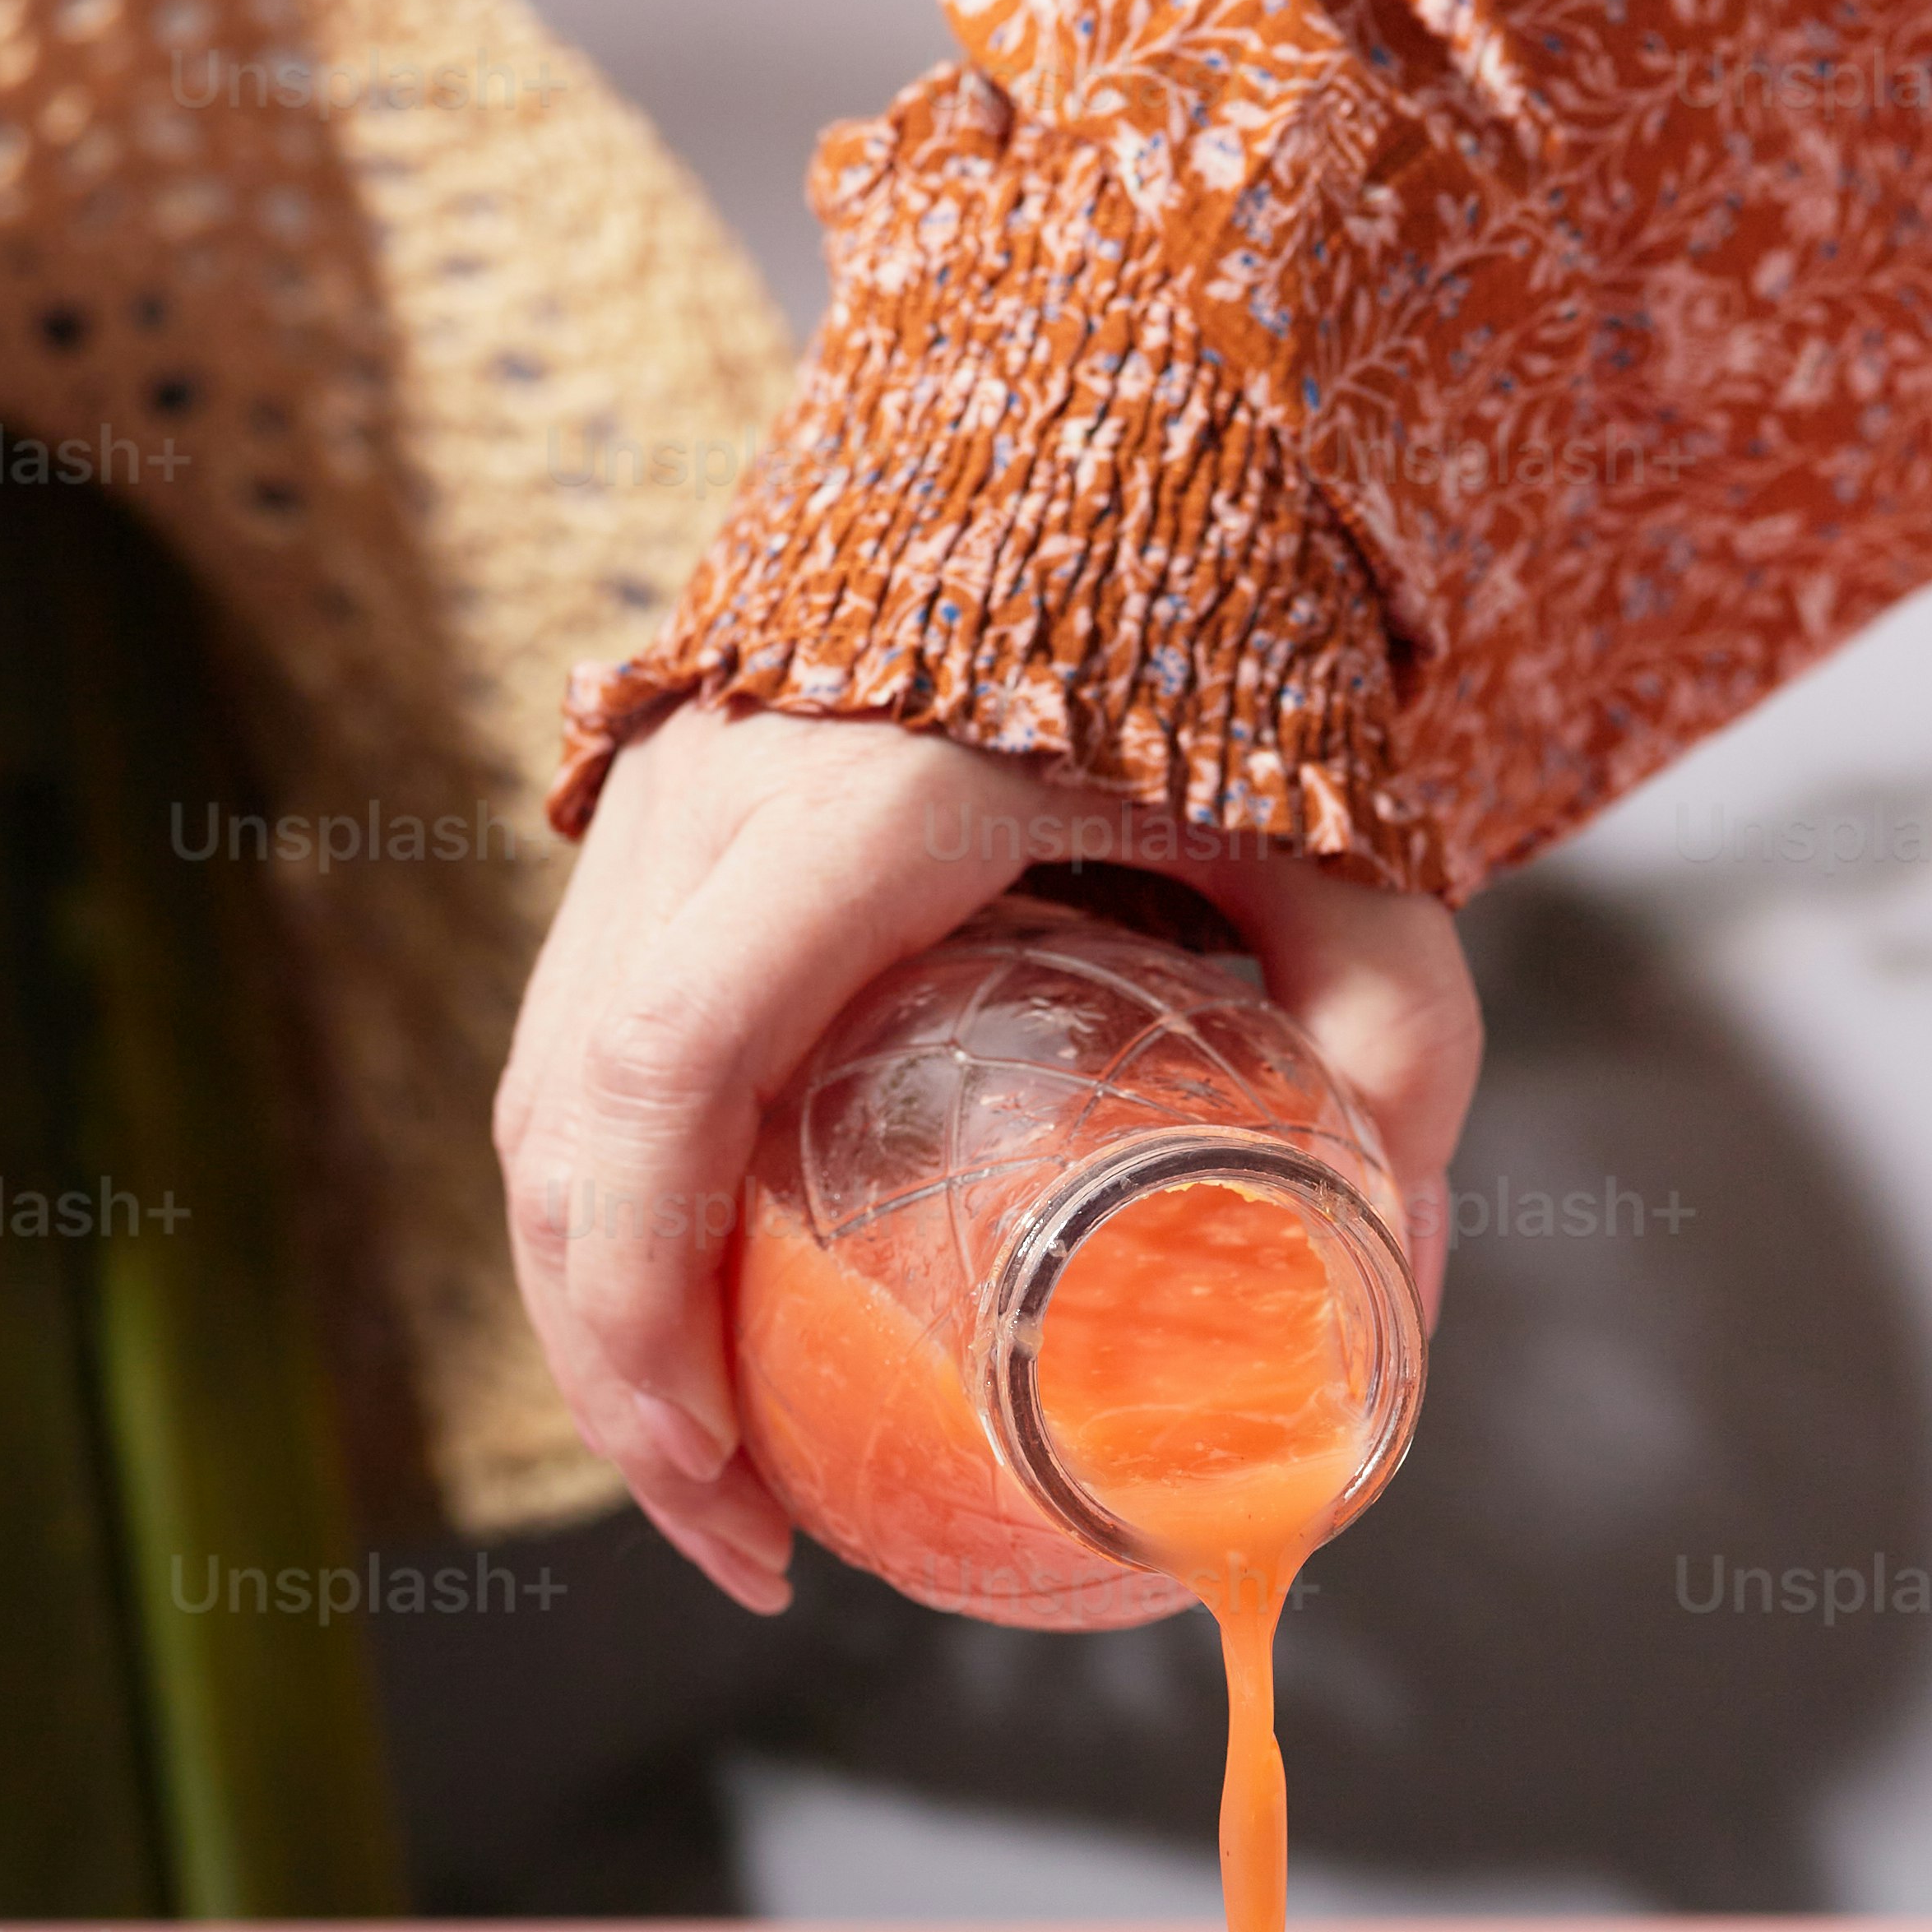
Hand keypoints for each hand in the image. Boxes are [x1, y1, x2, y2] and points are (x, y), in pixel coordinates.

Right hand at [495, 706, 1484, 1609]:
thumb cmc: (1238, 614)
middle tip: (750, 1546)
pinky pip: (573, 1054)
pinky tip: (701, 1334)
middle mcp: (707, 791)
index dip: (645, 1296)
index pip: (667, 1068)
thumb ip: (1388, 1044)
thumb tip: (1392, 1293)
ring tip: (724, 1482)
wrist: (1116, 386)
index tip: (719, 1463)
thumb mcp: (1348, 842)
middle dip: (620, 1370)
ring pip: (539, 1105)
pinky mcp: (642, 830)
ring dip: (596, 1314)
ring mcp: (648, 801)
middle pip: (566, 1129)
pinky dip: (608, 1217)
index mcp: (853, 794)